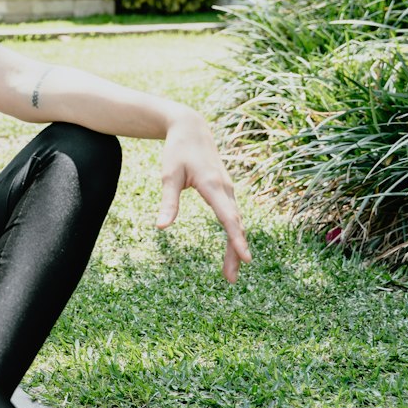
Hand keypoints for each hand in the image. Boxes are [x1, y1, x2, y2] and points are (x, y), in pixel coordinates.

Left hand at [157, 108, 251, 282]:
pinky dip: (233, 234)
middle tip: (231, 279)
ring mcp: (228, 189)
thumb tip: (162, 227)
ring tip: (229, 274)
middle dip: (235, 251)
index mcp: (213, 185)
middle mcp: (225, 188)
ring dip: (235, 246)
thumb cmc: (177, 151)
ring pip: (235, 222)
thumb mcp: (169, 175)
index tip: (245, 258)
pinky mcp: (225, 191)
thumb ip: (169, 202)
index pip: (228, 217)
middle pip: (235, 224)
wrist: (191, 128)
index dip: (237, 238)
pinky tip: (231, 250)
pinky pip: (232, 216)